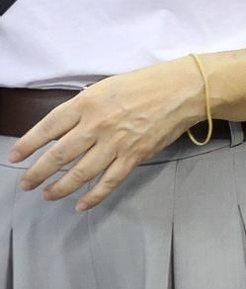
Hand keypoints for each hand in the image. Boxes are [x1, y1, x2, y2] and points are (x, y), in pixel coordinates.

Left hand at [8, 59, 203, 210]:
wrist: (185, 89)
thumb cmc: (147, 83)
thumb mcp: (107, 86)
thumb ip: (84, 107)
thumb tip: (63, 127)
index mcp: (87, 103)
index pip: (47, 128)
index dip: (28, 144)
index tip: (15, 156)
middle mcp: (97, 125)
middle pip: (58, 155)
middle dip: (37, 173)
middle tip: (25, 183)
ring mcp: (116, 143)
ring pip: (80, 173)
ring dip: (59, 188)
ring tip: (47, 195)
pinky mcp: (134, 156)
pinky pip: (108, 182)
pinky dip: (93, 196)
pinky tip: (80, 205)